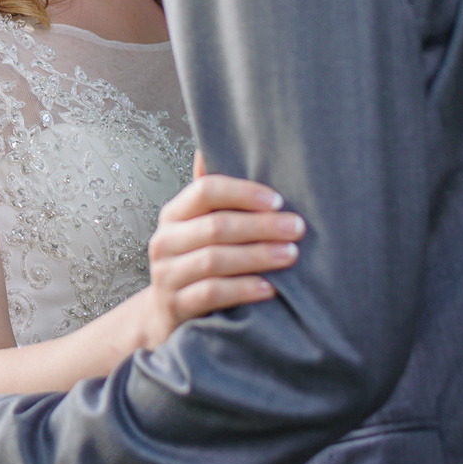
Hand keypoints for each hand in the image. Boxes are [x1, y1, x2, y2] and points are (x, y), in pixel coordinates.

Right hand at [135, 166, 303, 350]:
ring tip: (290, 255)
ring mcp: (167, 275)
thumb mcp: (197, 227)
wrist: (166, 313)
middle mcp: (165, 241)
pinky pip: (211, 293)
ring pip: (214, 260)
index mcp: (174, 214)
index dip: (243, 193)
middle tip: (297, 228)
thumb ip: (211, 197)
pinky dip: (243, 289)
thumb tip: (209, 149)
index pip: (205, 191)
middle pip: (215, 227)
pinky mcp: (177, 305)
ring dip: (257, 256)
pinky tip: (269, 288)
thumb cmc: (195, 261)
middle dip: (261, 226)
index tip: (278, 200)